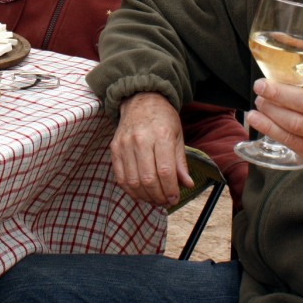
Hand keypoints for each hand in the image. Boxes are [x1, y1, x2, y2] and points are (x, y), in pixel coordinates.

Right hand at [109, 92, 194, 206]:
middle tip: (165, 202)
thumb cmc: (163, 119)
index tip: (175, 198)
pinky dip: (130, 190)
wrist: (140, 100)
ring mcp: (125, 144)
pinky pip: (120, 177)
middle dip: (159, 196)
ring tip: (154, 199)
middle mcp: (141, 139)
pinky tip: (140, 193)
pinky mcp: (115, 148)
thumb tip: (187, 184)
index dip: (170, 190)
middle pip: (148, 179)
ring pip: (133, 181)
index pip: (165, 171)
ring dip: (145, 196)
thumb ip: (181, 162)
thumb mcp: (178, 136)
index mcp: (161, 135)